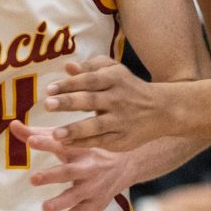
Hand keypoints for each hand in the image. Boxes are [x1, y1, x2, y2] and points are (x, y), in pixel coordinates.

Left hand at [14, 124, 135, 210]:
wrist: (124, 166)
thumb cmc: (87, 152)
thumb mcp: (67, 142)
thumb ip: (38, 135)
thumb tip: (13, 125)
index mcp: (78, 149)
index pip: (60, 144)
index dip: (46, 142)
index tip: (31, 141)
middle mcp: (86, 168)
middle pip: (68, 171)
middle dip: (51, 176)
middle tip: (34, 179)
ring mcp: (91, 187)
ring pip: (76, 196)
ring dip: (60, 202)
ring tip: (45, 208)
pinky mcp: (94, 203)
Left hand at [42, 59, 175, 150]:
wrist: (162, 109)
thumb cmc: (128, 87)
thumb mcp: (114, 70)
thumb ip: (90, 67)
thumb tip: (68, 67)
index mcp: (114, 79)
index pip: (89, 80)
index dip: (69, 84)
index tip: (49, 89)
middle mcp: (117, 99)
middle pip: (90, 100)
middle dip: (69, 102)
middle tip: (48, 104)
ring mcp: (120, 121)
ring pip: (96, 125)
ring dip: (75, 129)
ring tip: (56, 134)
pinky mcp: (122, 138)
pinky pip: (100, 141)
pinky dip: (83, 143)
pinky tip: (66, 143)